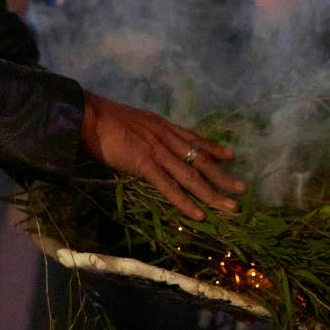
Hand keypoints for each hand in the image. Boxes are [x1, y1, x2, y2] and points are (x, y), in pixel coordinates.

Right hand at [80, 91, 244, 220]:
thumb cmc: (103, 119)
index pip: (193, 139)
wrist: (88, 116)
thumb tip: (147, 142)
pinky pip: (168, 186)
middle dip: (222, 176)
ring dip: (212, 193)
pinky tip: (198, 214)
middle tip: (241, 189)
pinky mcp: (144, 164)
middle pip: (199, 159)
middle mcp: (165, 137)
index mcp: (162, 126)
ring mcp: (157, 151)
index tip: (230, 157)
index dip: (213, 149)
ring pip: (190, 175)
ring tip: (229, 206)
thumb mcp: (133, 121)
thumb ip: (145, 132)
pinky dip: (184, 201)